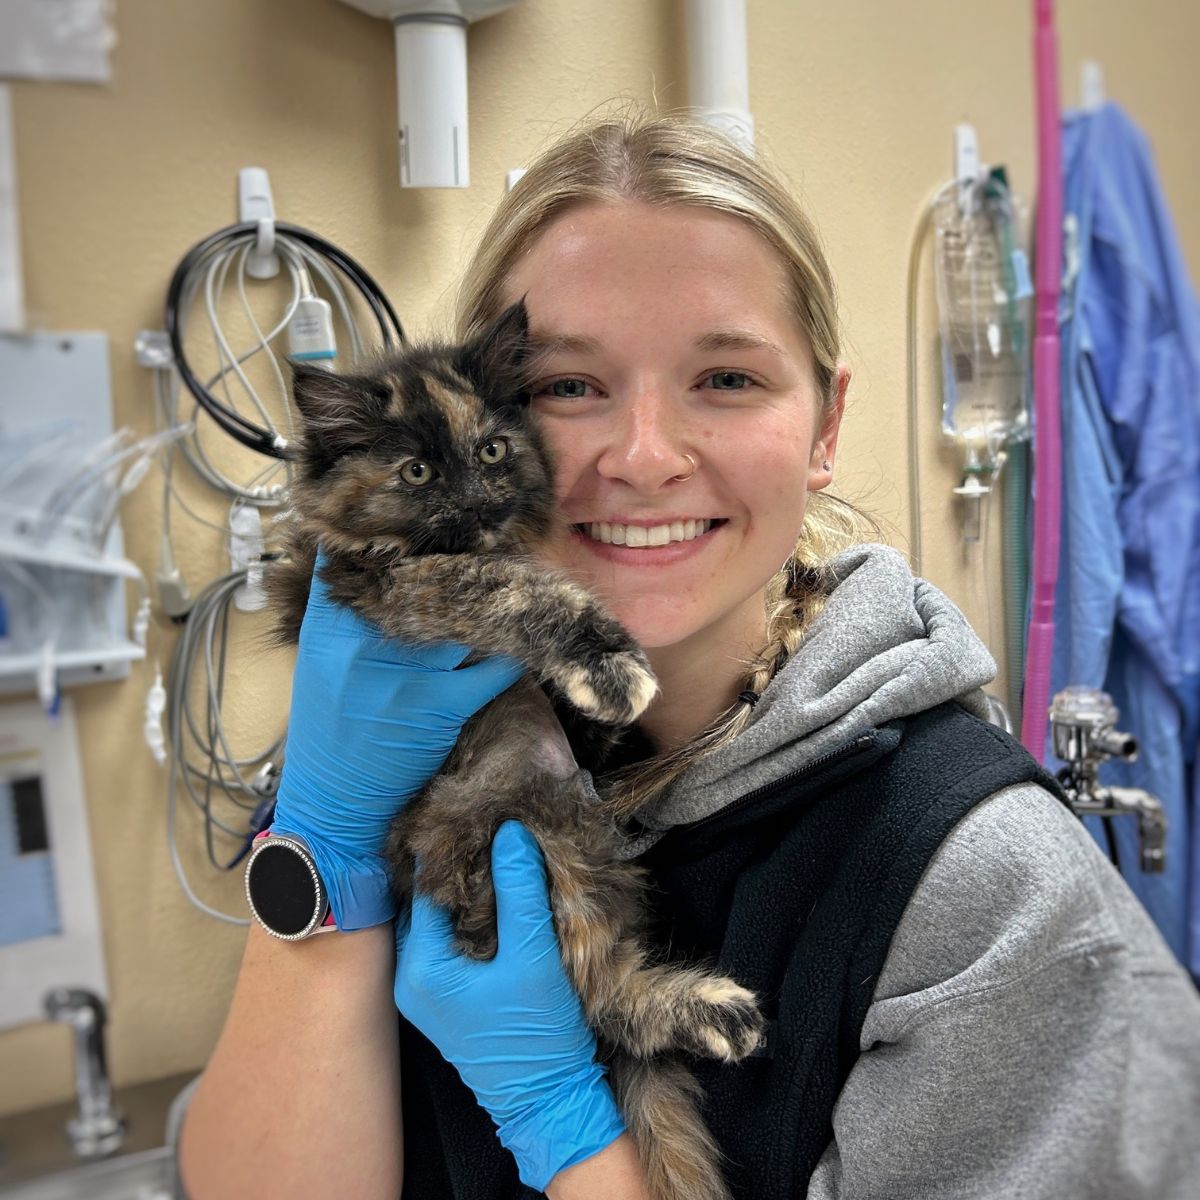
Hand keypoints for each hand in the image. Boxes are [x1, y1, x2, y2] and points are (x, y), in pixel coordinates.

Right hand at [271, 562, 522, 930]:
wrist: (334, 804)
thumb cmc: (330, 728)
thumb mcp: (323, 662)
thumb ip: (348, 613)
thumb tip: (382, 560)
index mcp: (328, 627)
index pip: (360, 556)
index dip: (397, 529)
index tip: (426, 509)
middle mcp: (364, 642)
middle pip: (424, 578)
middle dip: (456, 556)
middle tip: (485, 532)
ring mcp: (406, 675)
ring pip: (465, 616)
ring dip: (491, 598)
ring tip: (513, 573)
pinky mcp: (442, 706)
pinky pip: (492, 666)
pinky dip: (509, 652)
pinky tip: (522, 637)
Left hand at [394, 821, 625, 1189]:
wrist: (551, 1102)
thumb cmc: (538, 1035)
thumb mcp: (533, 957)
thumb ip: (520, 892)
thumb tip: (509, 831)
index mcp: (420, 968)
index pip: (429, 888)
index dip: (456, 851)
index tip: (481, 816)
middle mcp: (410, 979)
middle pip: (430, 904)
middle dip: (460, 868)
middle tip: (490, 827)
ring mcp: (427, 992)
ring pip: (441, 922)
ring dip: (467, 892)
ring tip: (497, 852)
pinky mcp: (448, 999)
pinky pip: (451, 942)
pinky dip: (470, 917)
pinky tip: (498, 895)